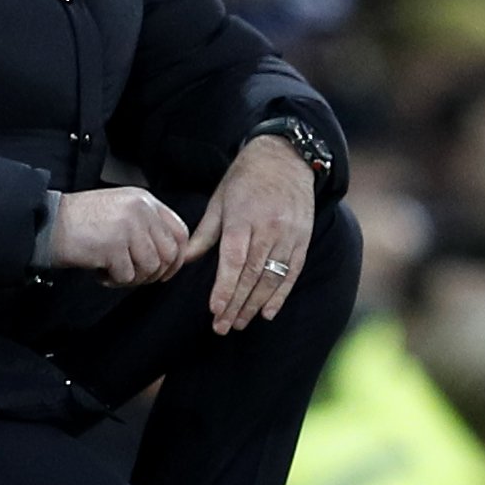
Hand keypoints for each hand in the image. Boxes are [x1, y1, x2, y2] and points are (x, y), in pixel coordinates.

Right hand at [49, 186, 189, 285]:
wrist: (49, 222)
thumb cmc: (82, 222)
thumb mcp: (121, 211)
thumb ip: (147, 227)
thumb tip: (172, 257)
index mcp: (145, 200)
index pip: (180, 232)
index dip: (178, 258)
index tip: (166, 272)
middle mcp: (141, 210)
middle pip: (169, 254)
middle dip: (154, 274)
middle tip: (133, 276)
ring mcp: (128, 227)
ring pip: (150, 268)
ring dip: (132, 279)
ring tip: (112, 272)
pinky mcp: (113, 246)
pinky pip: (127, 276)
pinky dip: (113, 281)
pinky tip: (99, 273)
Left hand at [184, 135, 313, 333]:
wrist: (285, 157)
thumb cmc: (245, 179)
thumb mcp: (219, 201)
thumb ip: (204, 234)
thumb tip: (182, 260)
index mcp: (242, 219)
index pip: (233, 261)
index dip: (224, 288)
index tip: (215, 309)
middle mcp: (267, 229)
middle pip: (251, 275)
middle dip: (236, 304)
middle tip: (222, 326)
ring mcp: (288, 236)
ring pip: (271, 277)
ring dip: (255, 304)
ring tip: (240, 323)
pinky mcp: (302, 240)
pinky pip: (292, 272)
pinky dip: (281, 294)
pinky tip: (268, 312)